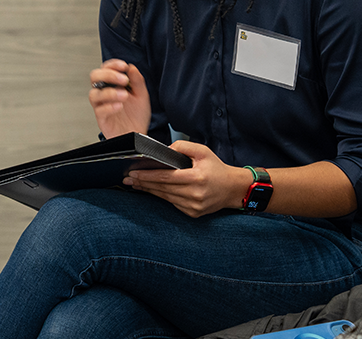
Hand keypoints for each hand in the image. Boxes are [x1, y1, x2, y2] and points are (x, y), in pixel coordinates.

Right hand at [88, 59, 150, 137]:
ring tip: (124, 95)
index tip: (123, 66)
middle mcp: (104, 93)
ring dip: (109, 92)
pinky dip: (109, 107)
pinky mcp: (102, 119)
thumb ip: (137, 81)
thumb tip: (131, 67)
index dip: (112, 65)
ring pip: (94, 94)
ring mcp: (101, 106)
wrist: (138, 134)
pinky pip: (99, 111)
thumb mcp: (142, 95)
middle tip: (123, 79)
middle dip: (108, 75)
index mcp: (112, 84)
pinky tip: (120, 106)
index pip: (105, 68)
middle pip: (94, 77)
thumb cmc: (137, 115)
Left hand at [124, 141, 250, 217]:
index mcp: (197, 177)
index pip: (166, 177)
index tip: (134, 173)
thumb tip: (163, 150)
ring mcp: (194, 206)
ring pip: (165, 197)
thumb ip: (182, 147)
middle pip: (162, 188)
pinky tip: (152, 191)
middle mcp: (195, 194)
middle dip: (143, 183)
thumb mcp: (202, 151)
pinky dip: (162, 196)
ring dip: (149, 190)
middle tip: (128, 179)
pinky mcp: (193, 213)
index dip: (148, 175)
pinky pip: (172, 203)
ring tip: (136, 184)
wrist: (233, 188)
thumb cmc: (217, 168)